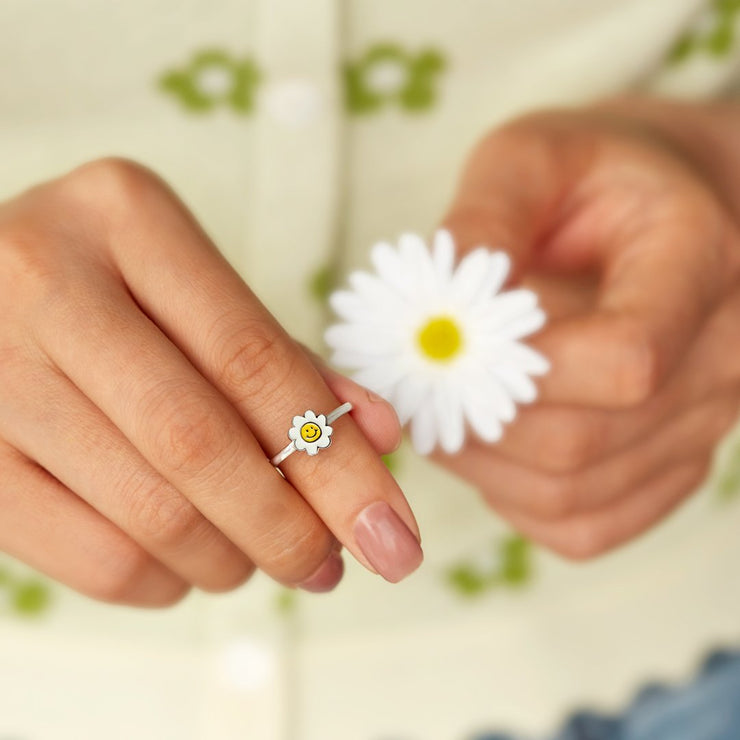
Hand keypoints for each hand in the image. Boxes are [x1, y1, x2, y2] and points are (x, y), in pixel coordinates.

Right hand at [0, 159, 421, 605]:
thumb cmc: (116, 288)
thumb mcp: (200, 289)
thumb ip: (286, 360)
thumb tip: (378, 436)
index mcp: (127, 217)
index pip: (256, 359)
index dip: (338, 463)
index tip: (395, 534)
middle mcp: (43, 278)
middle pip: (197, 443)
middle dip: (289, 530)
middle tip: (334, 567)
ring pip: (146, 514)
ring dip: (231, 560)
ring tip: (262, 557)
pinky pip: (87, 558)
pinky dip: (163, 581)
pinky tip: (189, 564)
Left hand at [439, 100, 739, 557]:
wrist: (658, 219)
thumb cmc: (592, 178)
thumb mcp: (533, 156)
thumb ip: (486, 214)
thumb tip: (434, 306)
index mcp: (699, 263)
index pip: (625, 359)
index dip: (521, 368)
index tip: (445, 343)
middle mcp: (719, 361)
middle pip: (582, 441)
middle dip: (474, 419)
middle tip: (418, 383)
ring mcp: (700, 427)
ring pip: (571, 495)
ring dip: (482, 463)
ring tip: (445, 409)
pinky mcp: (668, 470)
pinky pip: (582, 526)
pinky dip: (514, 501)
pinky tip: (493, 446)